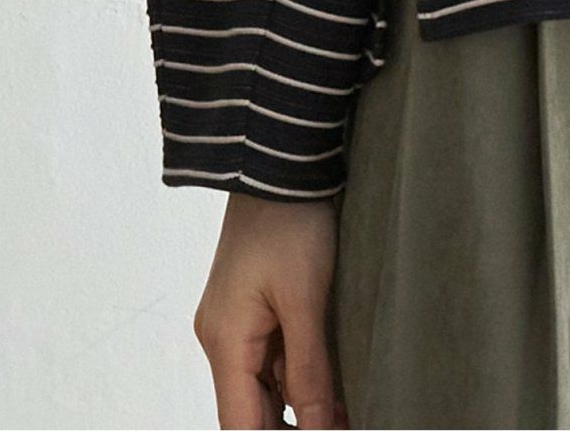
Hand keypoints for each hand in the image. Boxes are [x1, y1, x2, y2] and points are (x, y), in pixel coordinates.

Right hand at [192, 192, 346, 428]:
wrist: (281, 165)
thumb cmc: (291, 224)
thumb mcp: (306, 300)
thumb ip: (310, 370)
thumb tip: (320, 429)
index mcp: (224, 343)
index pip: (241, 426)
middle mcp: (222, 340)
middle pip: (251, 411)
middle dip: (294, 428)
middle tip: (345, 424)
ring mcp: (236, 324)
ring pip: (265, 388)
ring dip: (301, 406)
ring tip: (347, 414)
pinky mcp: (254, 308)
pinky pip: (273, 359)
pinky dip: (300, 377)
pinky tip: (335, 388)